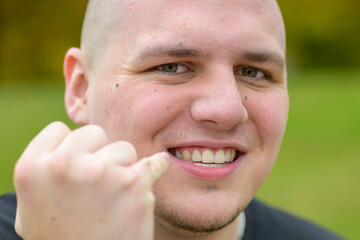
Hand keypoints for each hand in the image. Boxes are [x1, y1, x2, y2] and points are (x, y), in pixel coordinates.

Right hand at [14, 122, 168, 239]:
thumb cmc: (60, 239)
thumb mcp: (31, 207)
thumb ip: (44, 170)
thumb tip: (65, 144)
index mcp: (32, 167)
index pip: (59, 130)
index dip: (70, 149)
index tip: (76, 167)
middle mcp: (64, 165)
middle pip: (94, 133)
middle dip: (98, 154)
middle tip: (96, 184)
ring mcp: (102, 172)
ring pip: (124, 149)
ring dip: (123, 168)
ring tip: (113, 197)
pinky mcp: (134, 183)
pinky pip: (153, 163)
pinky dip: (155, 170)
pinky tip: (148, 181)